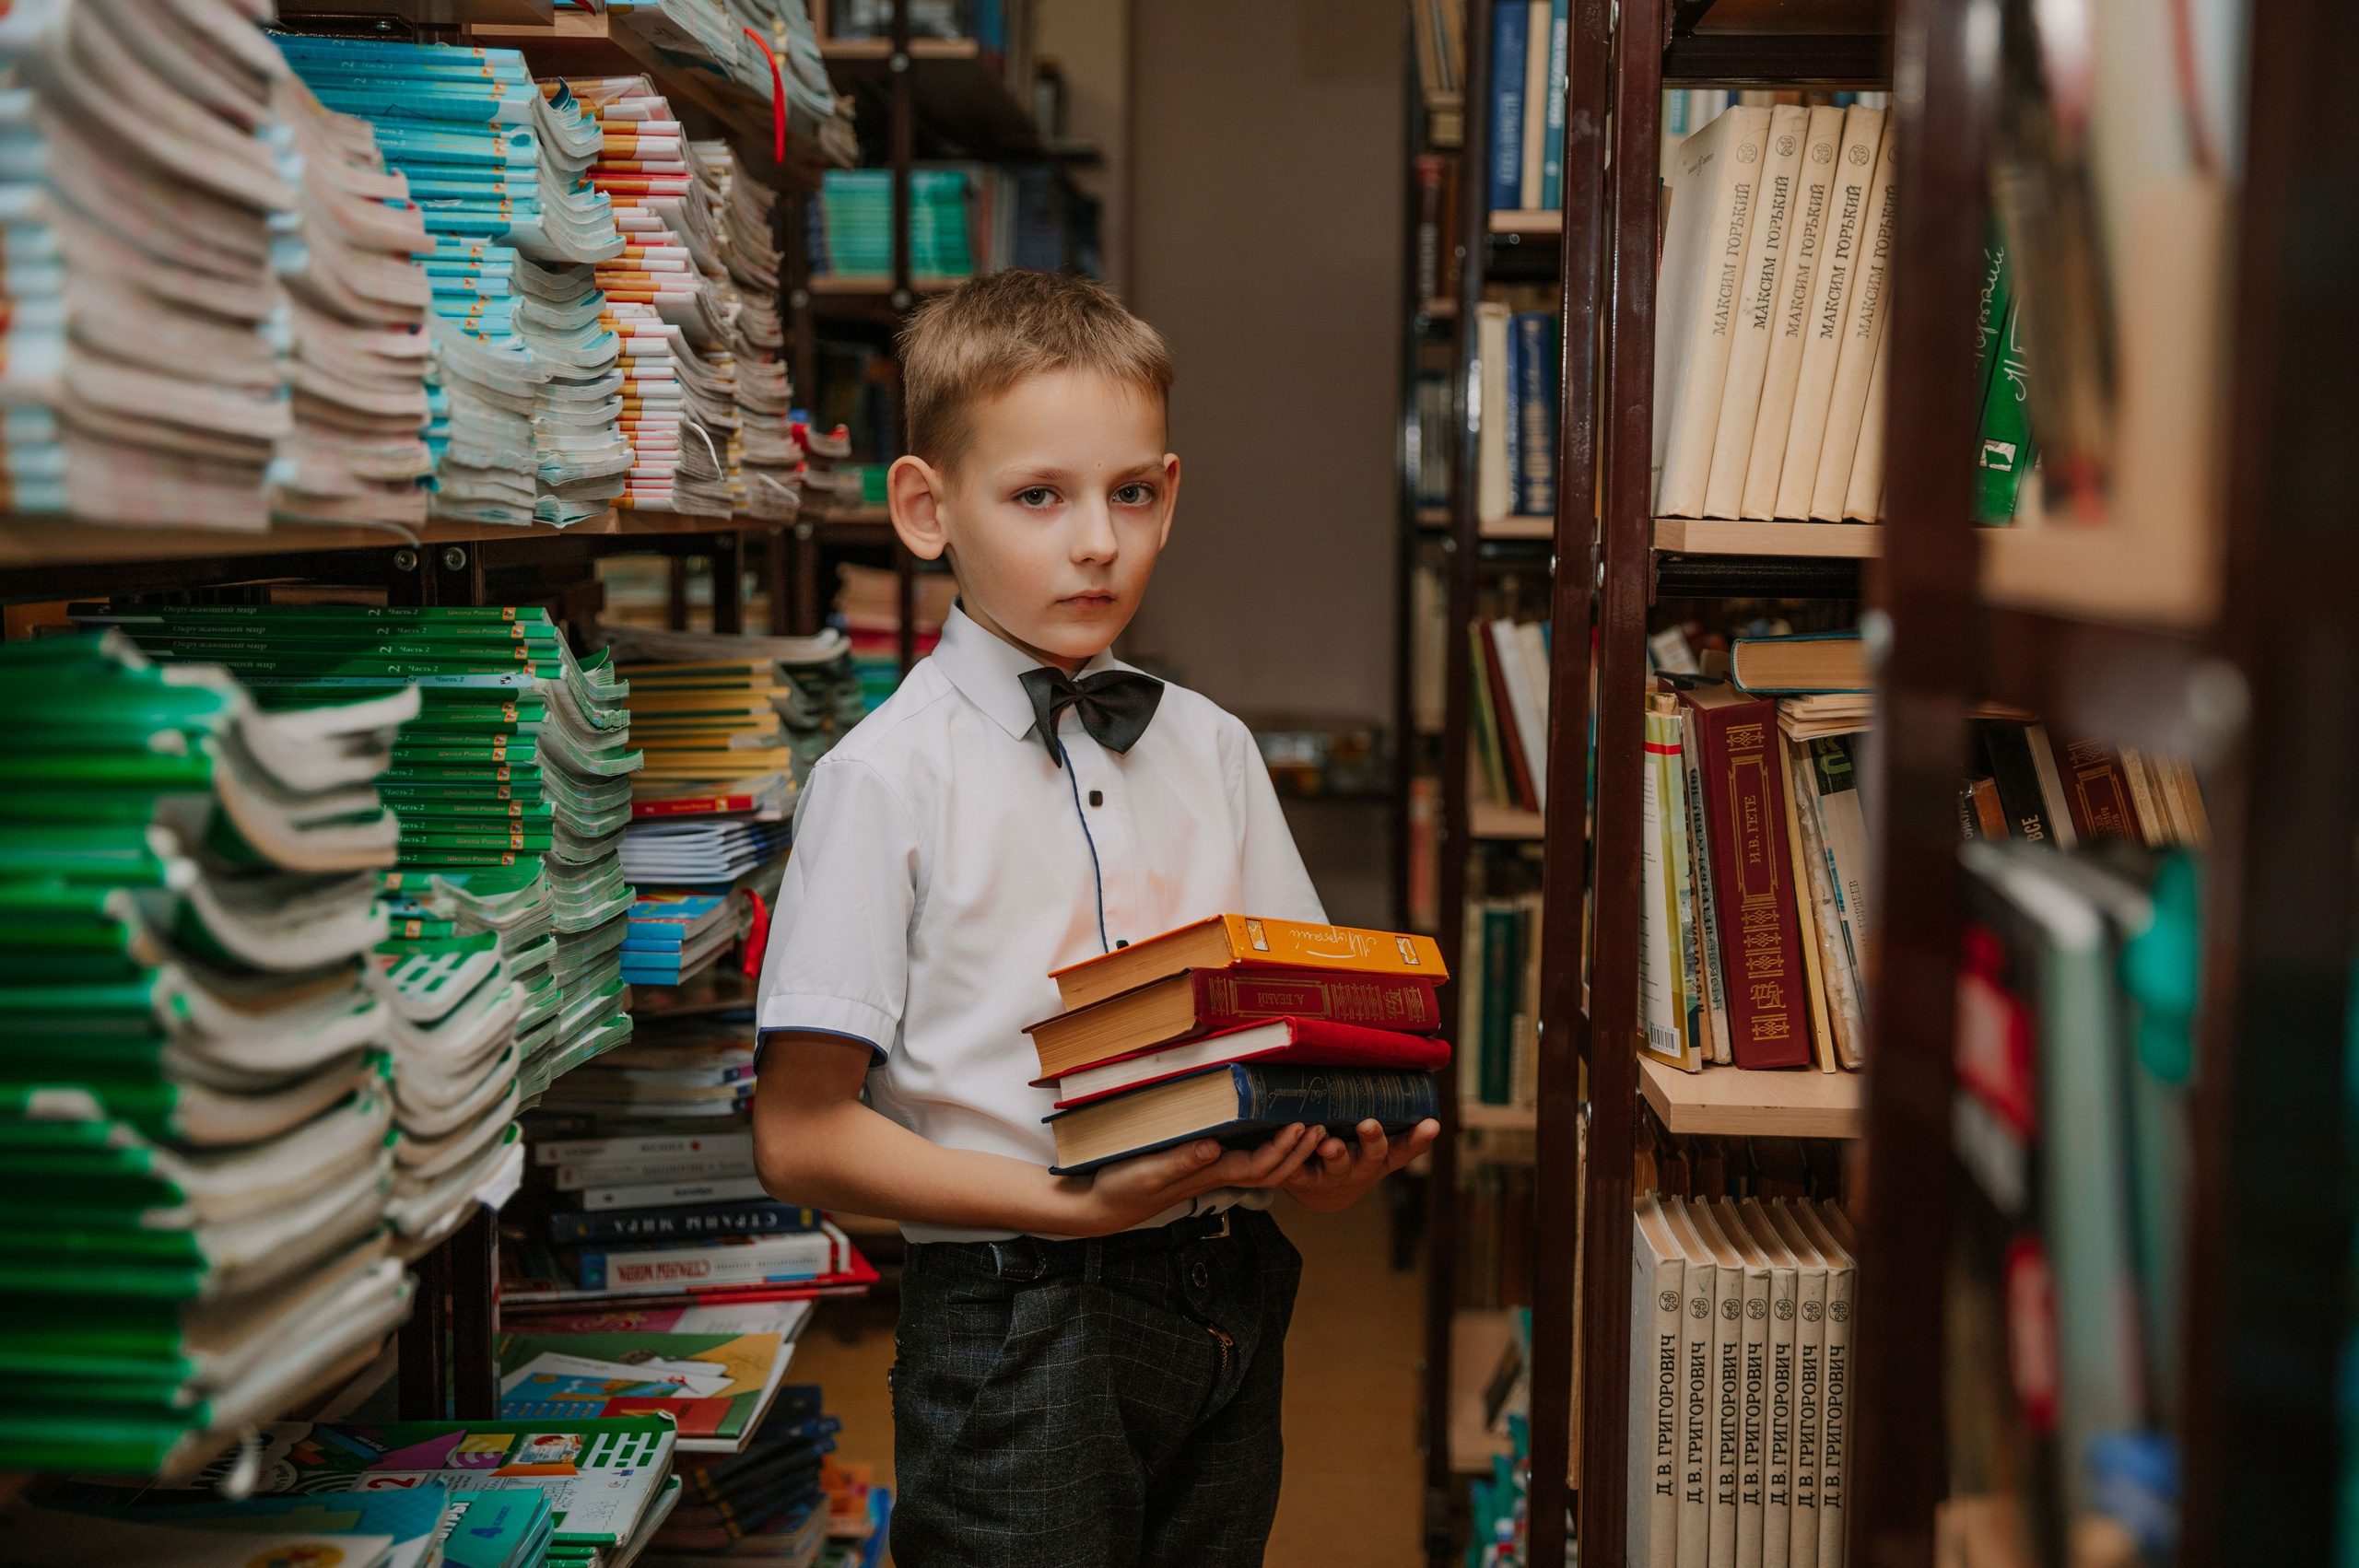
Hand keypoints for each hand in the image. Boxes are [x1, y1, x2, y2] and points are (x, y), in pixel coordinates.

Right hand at [1054, 1124, 1323, 1236]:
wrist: (1103, 1207)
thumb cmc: (1122, 1187)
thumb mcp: (1148, 1172)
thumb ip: (1181, 1161)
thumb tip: (1214, 1147)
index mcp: (1209, 1175)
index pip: (1258, 1166)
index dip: (1283, 1148)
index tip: (1302, 1126)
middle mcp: (1216, 1176)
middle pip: (1270, 1170)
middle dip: (1298, 1151)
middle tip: (1323, 1125)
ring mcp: (1210, 1174)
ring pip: (1260, 1168)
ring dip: (1287, 1151)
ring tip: (1309, 1129)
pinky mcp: (1200, 1168)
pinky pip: (1243, 1160)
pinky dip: (1265, 1148)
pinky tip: (1270, 1131)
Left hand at [1282, 1118, 1439, 1212]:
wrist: (1321, 1193)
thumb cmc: (1352, 1153)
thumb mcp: (1372, 1140)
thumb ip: (1383, 1112)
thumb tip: (1401, 1063)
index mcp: (1382, 1156)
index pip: (1406, 1148)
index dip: (1419, 1139)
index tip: (1432, 1124)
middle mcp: (1362, 1167)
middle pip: (1373, 1155)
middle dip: (1372, 1139)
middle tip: (1368, 1125)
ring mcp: (1334, 1176)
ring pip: (1338, 1166)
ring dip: (1335, 1153)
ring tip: (1329, 1143)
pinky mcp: (1304, 1180)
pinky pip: (1299, 1170)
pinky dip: (1297, 1155)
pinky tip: (1295, 1138)